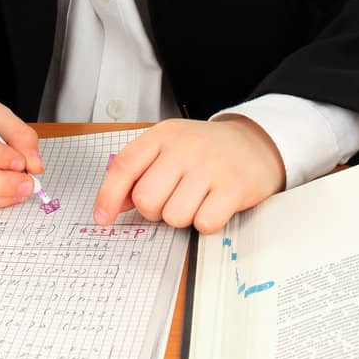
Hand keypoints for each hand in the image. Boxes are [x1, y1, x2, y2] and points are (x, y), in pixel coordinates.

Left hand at [92, 117, 286, 234]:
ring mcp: (211, 166)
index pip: (124, 166)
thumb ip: (139, 172)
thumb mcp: (170, 148)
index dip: (108, 196)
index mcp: (164, 135)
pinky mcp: (234, 186)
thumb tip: (112, 206)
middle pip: (147, 199)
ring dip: (182, 218)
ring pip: (174, 216)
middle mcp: (185, 146)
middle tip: (171, 201)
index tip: (103, 218)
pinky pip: (204, 223)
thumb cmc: (205, 151)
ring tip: (196, 201)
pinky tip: (213, 206)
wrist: (255, 144)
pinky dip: (206, 223)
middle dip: (155, 210)